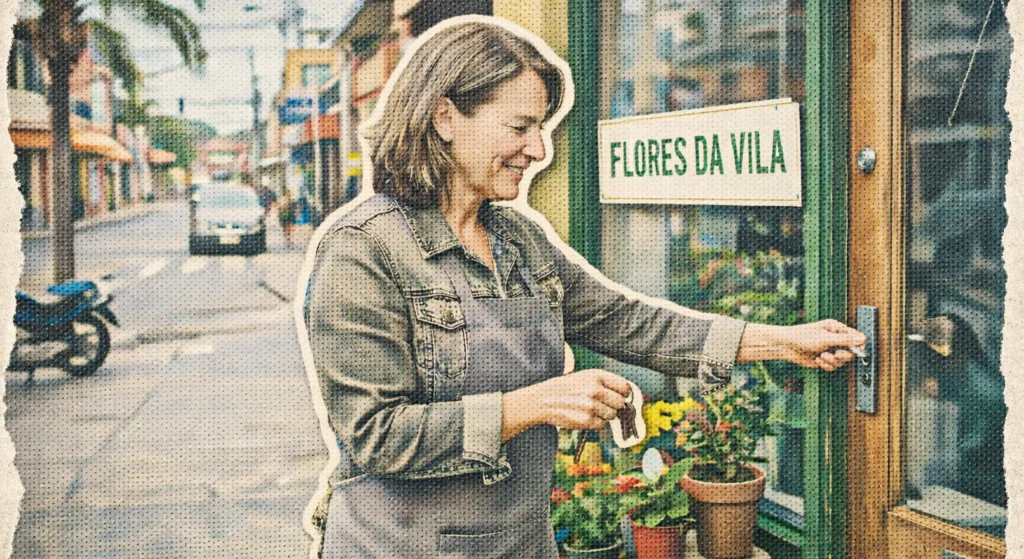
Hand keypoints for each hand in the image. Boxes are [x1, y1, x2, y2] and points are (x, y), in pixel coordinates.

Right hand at [503, 370, 629, 438]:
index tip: (618, 396)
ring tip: (588, 409)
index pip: (625, 387)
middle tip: (601, 405)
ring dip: (603, 415)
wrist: (543, 400)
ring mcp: (590, 405)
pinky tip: (582, 416)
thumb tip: (627, 396)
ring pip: (612, 415)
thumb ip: (605, 383)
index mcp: (596, 375)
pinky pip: (601, 425)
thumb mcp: (584, 377)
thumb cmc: (566, 388)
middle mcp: (595, 389)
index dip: (623, 393)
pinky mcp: (586, 420)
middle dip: (613, 406)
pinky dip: (594, 423)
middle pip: (621, 403)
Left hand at [778, 319, 866, 371]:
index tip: (856, 350)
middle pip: (851, 352)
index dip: (858, 345)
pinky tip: (817, 360)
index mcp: (837, 329)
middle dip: (843, 355)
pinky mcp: (824, 359)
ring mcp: (830, 350)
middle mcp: (835, 339)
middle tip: (835, 354)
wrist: (787, 346)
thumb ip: (845, 339)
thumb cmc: (803, 337)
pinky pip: (832, 366)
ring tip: (822, 356)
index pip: (856, 337)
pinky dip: (825, 365)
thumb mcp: (825, 338)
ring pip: (841, 361)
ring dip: (832, 361)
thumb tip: (862, 339)